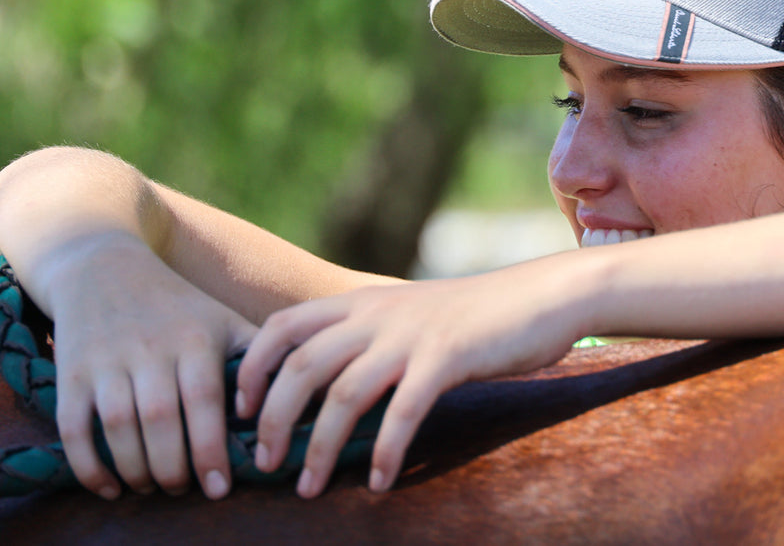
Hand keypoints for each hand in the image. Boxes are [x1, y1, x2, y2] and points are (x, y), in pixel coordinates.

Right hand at [39, 234, 258, 500]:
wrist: (103, 264)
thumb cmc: (177, 304)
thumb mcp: (223, 319)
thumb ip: (259, 359)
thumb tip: (297, 404)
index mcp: (195, 339)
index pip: (204, 402)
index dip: (210, 450)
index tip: (219, 488)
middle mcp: (150, 349)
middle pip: (160, 420)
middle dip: (172, 467)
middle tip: (182, 491)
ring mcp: (106, 361)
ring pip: (118, 426)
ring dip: (135, 469)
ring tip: (153, 487)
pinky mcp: (71, 372)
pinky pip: (74, 427)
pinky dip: (89, 465)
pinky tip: (111, 486)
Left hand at [235, 262, 586, 497]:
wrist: (541, 296)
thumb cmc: (475, 316)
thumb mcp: (408, 315)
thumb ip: (368, 338)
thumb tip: (326, 387)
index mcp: (361, 303)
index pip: (283, 326)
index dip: (253, 368)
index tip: (242, 412)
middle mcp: (377, 315)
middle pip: (302, 366)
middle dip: (273, 421)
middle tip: (264, 465)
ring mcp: (411, 335)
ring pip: (344, 394)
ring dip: (319, 448)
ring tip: (308, 488)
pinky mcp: (447, 358)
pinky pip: (402, 411)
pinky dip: (385, 451)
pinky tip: (378, 483)